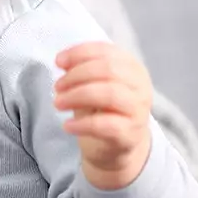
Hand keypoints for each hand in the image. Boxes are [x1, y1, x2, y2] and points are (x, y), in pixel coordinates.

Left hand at [54, 42, 152, 189]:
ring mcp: (138, 110)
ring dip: (76, 96)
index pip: (106, 51)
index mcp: (132, 67)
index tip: (58, 61)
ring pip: (109, 94)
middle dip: (76, 76)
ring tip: (58, 103)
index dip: (79, 53)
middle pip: (108, 70)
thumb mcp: (91, 84)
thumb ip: (80, 69)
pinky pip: (105, 125)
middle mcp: (140, 86)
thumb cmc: (102, 108)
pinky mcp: (130, 134)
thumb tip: (62, 60)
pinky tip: (67, 125)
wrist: (116, 146)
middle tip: (57, 87)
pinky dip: (81, 124)